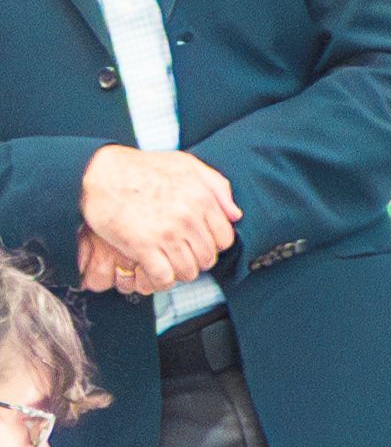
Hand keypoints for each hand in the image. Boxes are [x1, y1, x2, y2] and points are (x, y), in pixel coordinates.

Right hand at [77, 147, 233, 294]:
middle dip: (196, 260)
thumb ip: (217, 186)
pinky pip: (163, 278)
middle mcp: (188, 217)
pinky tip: (154, 272)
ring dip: (178, 272)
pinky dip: (161, 281)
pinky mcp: (142, 246)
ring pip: (188, 271)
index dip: (213, 245)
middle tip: (181, 255)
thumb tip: (235, 215)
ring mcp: (166, 233)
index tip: (199, 244)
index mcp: (202, 198)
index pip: (224, 239)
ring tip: (168, 264)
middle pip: (207, 257)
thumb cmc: (143, 168)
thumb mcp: (187, 165)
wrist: (100, 172)